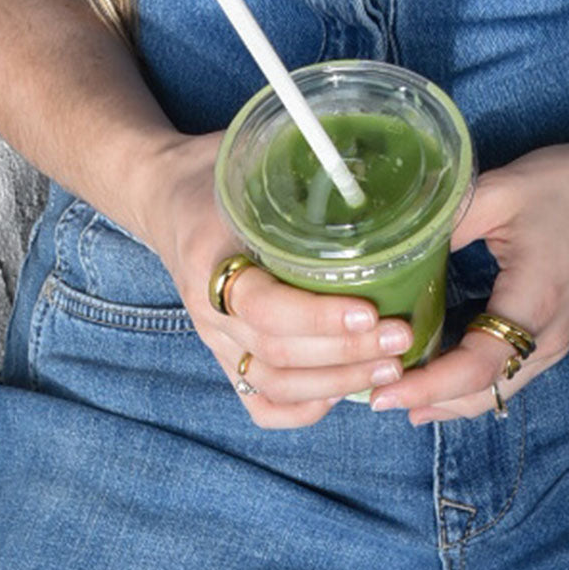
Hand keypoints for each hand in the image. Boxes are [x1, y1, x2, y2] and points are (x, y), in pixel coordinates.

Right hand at [134, 132, 414, 427]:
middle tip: (402, 339)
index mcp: (211, 258)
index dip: (320, 318)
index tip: (371, 311)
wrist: (166, 197)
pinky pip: (260, 406)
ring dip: (338, 383)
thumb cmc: (221, 174)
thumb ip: (308, 173)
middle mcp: (209, 311)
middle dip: (348, 353)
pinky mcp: (226, 361)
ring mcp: (216, 342)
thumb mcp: (256, 159)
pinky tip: (343, 394)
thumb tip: (394, 175)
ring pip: (275, 385)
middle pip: (279, 354)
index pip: (264, 308)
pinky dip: (304, 410)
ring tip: (390, 366)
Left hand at [367, 132, 568, 423]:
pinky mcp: (555, 336)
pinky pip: (508, 373)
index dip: (426, 385)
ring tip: (400, 396)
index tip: (383, 391)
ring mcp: (555, 342)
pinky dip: (471, 383)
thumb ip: (447, 221)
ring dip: (449, 398)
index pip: (475, 369)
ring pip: (496, 391)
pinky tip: (438, 378)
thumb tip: (395, 247)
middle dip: (430, 401)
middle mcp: (548, 338)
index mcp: (534, 305)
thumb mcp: (502, 191)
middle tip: (377, 397)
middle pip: (483, 394)